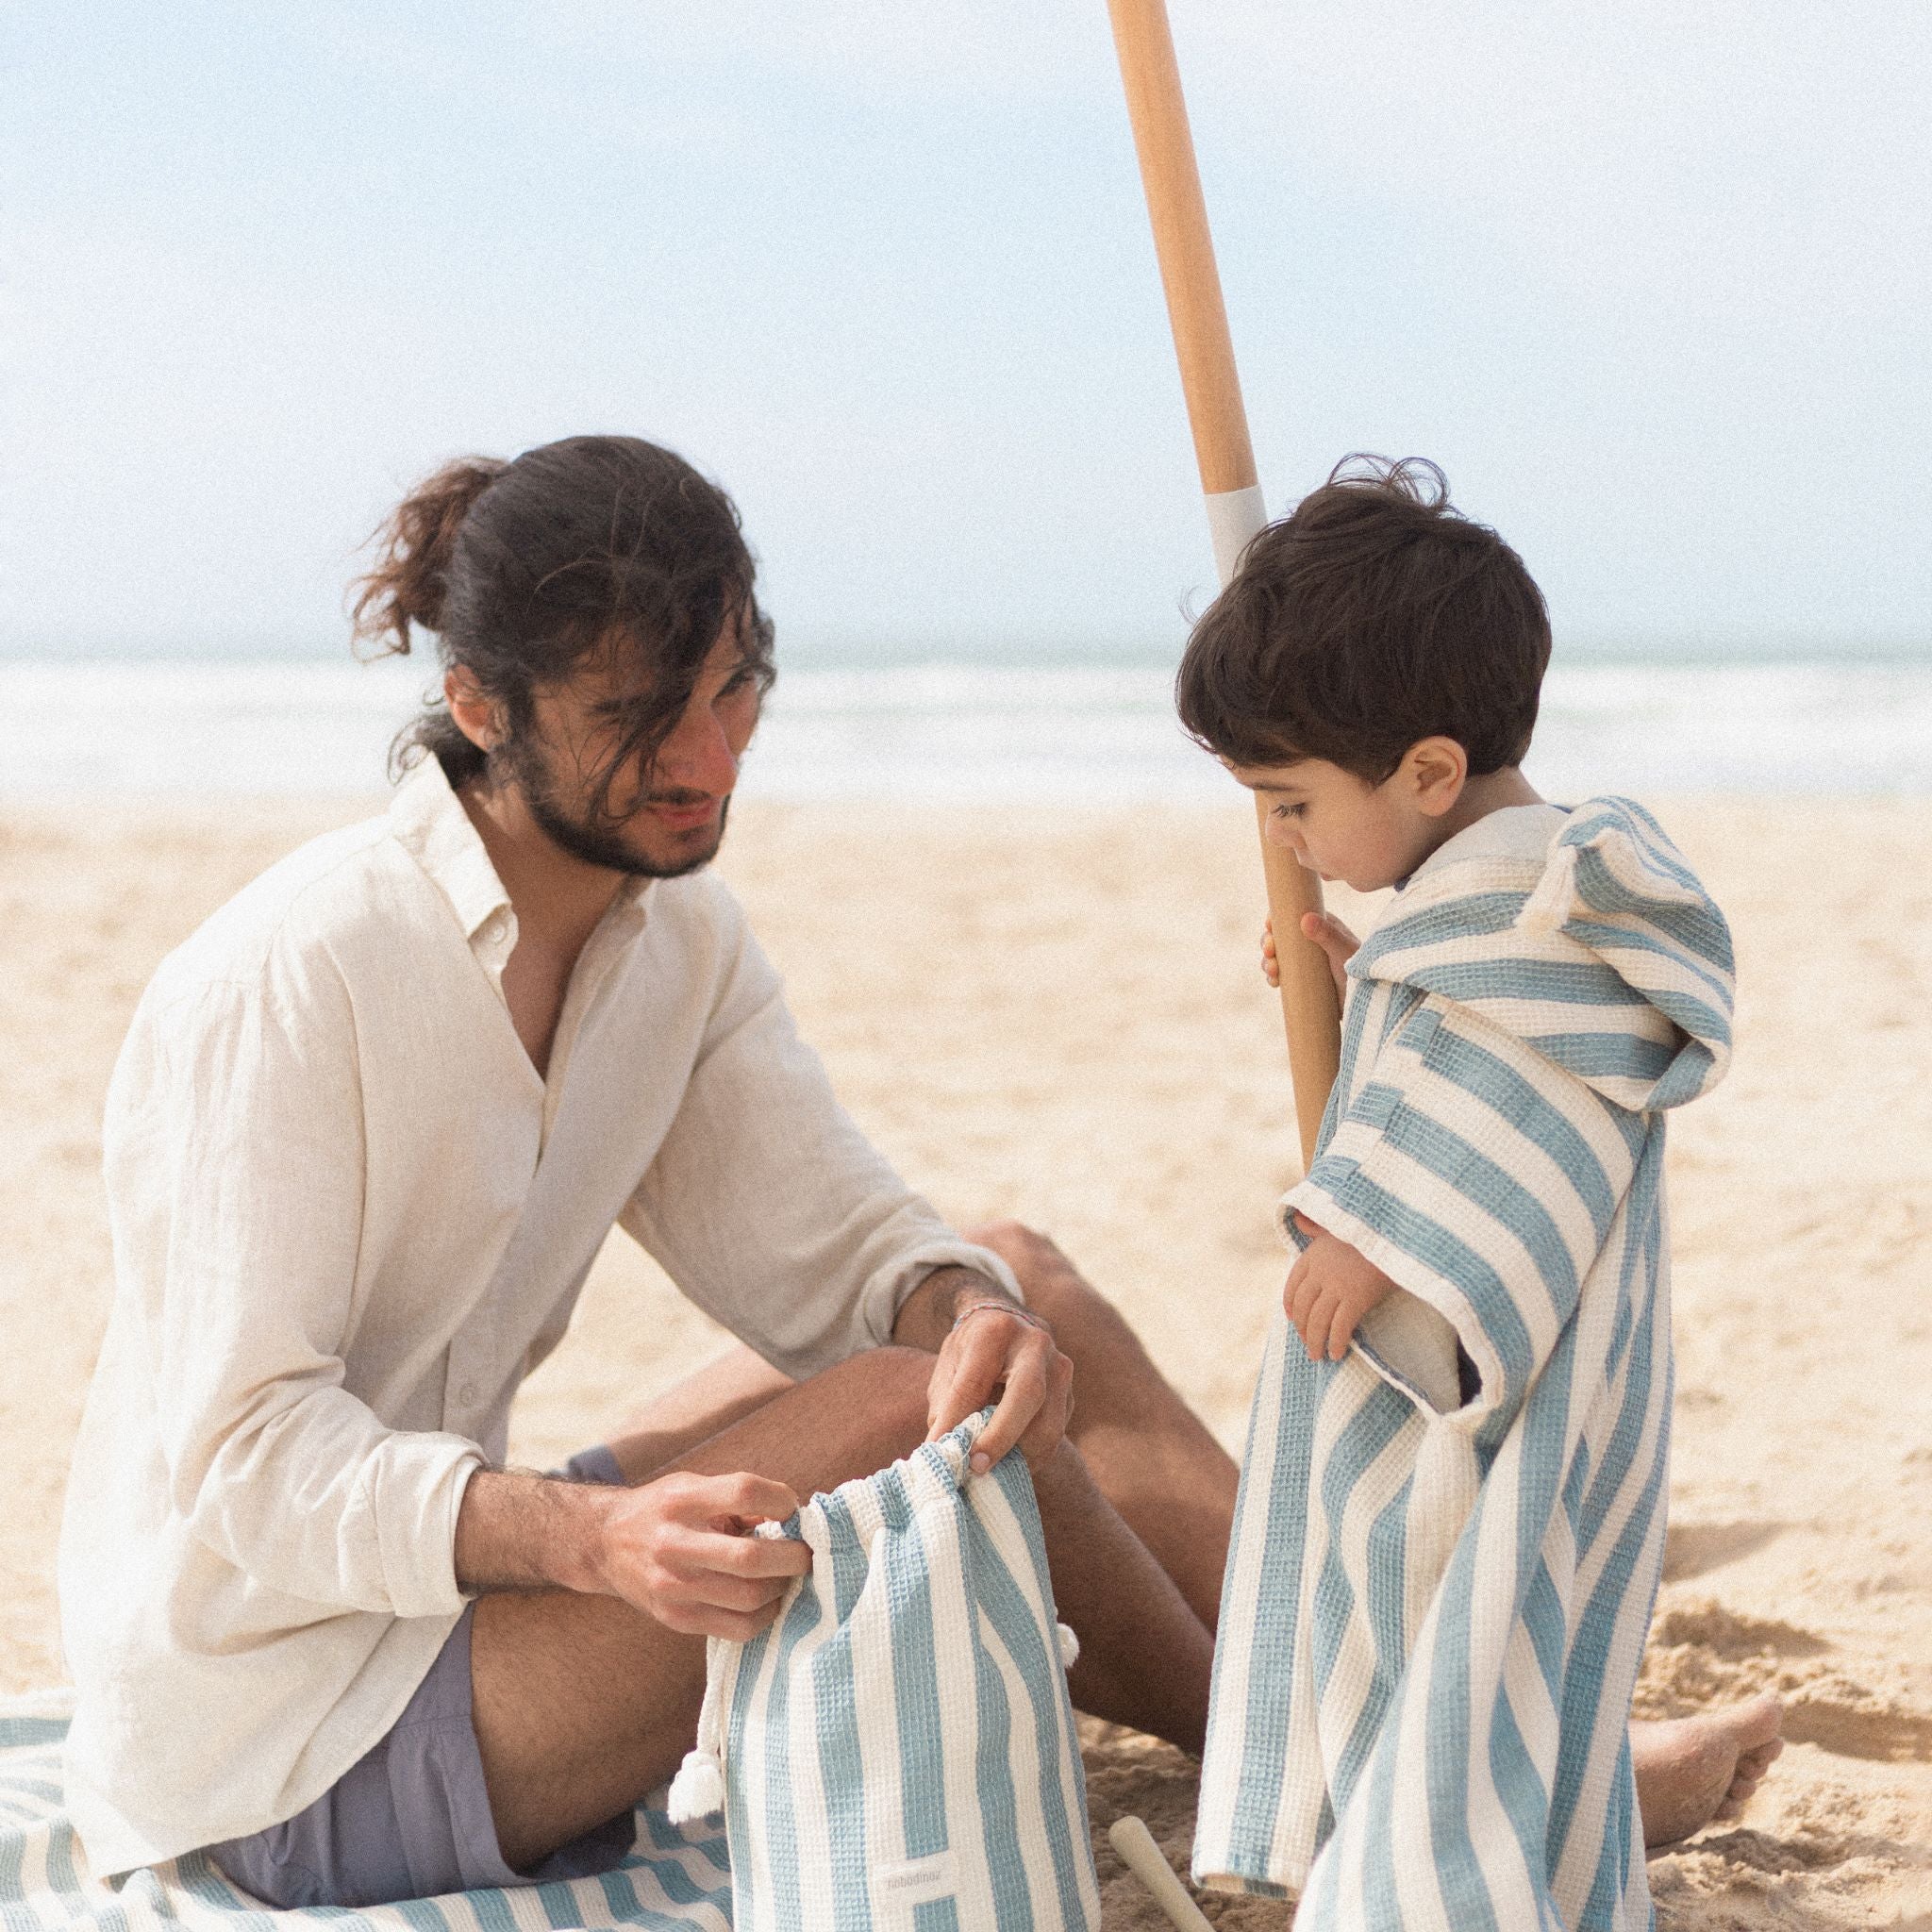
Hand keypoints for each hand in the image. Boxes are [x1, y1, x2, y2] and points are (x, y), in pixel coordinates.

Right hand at [595, 1470, 811, 1639]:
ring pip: (749, 1598)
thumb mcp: (693, 1486)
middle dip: (792, 1556)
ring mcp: (672, 1588)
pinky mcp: (675, 1619)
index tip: (791, 1508)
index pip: (743, 1492)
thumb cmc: (661, 1510)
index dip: (780, 1500)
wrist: (605, 1544)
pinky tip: (767, 1599)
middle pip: (749, 1557)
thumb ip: (737, 1498)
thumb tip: (791, 1517)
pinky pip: (737, 1628)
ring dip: (781, 1586)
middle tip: (805, 1553)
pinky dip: (765, 1615)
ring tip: (786, 1575)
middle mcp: (672, 1544)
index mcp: (681, 1501)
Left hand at [924, 1300, 1073, 1475]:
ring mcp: (1059, 1368)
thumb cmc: (970, 1353)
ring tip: (989, 1467)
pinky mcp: (1071, 1394)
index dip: (956, 1420)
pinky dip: (1030, 1456)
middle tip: (976, 1466)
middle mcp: (1035, 1344)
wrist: (1007, 1325)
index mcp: (997, 1331)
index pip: (976, 1382)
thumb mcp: (949, 1367)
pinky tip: (1008, 1459)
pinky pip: (1055, 1436)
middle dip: (1001, 1437)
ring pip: (1048, 1424)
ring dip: (1018, 1455)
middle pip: (1028, 1395)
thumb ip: (947, 1406)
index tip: (939, 1449)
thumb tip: (943, 1452)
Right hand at [1262, 912, 1358, 1002]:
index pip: (1293, 916)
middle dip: (1268, 942)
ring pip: (1277, 957)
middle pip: (1280, 937)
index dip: (1277, 919)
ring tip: (1273, 970)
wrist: (1369, 1001)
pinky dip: (1272, 977)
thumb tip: (1305, 919)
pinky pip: (1281, 975)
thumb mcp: (1344, 951)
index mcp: (1322, 927)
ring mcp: (1306, 962)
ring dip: (1268, 961)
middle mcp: (1312, 942)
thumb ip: (1328, 935)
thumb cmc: (1362, 971)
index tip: (1269, 925)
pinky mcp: (1303, 980)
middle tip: (1269, 950)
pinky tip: (1274, 981)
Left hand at [1283, 1212, 1396, 1362]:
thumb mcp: (1338, 1225)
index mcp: (1313, 1254)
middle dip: (1303, 1330)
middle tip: (1307, 1344)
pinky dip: (1336, 1342)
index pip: (1292, 1286)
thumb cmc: (1369, 1232)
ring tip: (1317, 1356)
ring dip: (1315, 1342)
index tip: (1292, 1319)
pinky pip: (1340, 1327)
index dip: (1290, 1306)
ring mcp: (1337, 1285)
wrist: (1395, 1234)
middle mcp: (1320, 1270)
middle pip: (1302, 1307)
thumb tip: (1298, 1217)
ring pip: (1317, 1321)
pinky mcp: (1355, 1297)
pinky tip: (1336, 1354)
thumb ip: (1316, 1226)